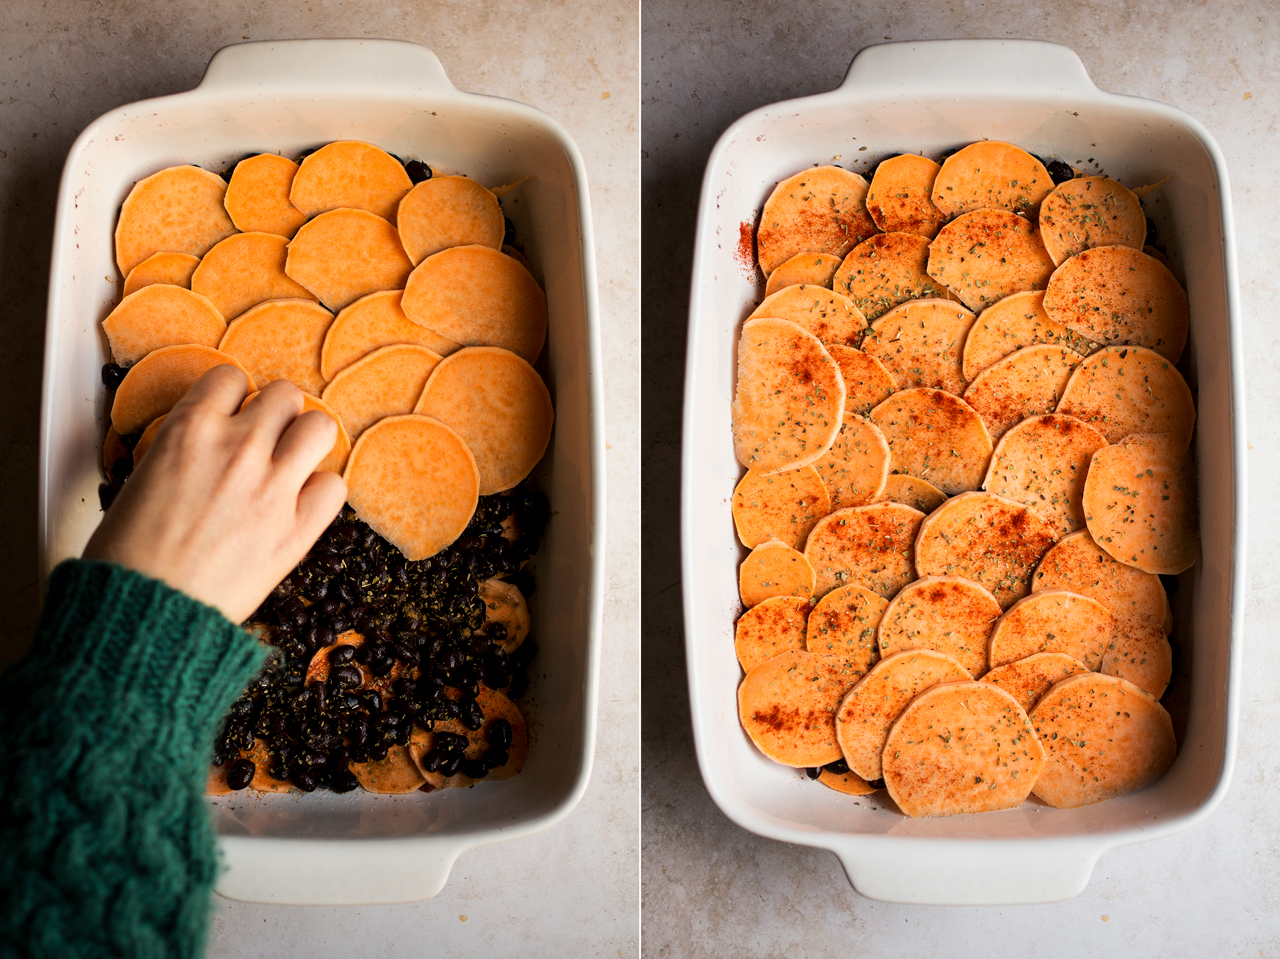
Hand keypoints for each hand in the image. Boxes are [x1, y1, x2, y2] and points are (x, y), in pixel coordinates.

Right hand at [84, 367, 346, 622]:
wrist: (145, 612)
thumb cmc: (129, 555)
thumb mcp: (142, 477)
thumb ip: (184, 448)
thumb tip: (209, 443)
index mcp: (189, 428)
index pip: (231, 378)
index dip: (233, 398)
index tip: (232, 415)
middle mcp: (237, 447)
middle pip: (284, 395)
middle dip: (275, 415)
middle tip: (265, 442)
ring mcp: (273, 486)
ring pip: (320, 426)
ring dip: (307, 441)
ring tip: (291, 463)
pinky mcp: (298, 528)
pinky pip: (335, 486)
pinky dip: (321, 492)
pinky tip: (300, 504)